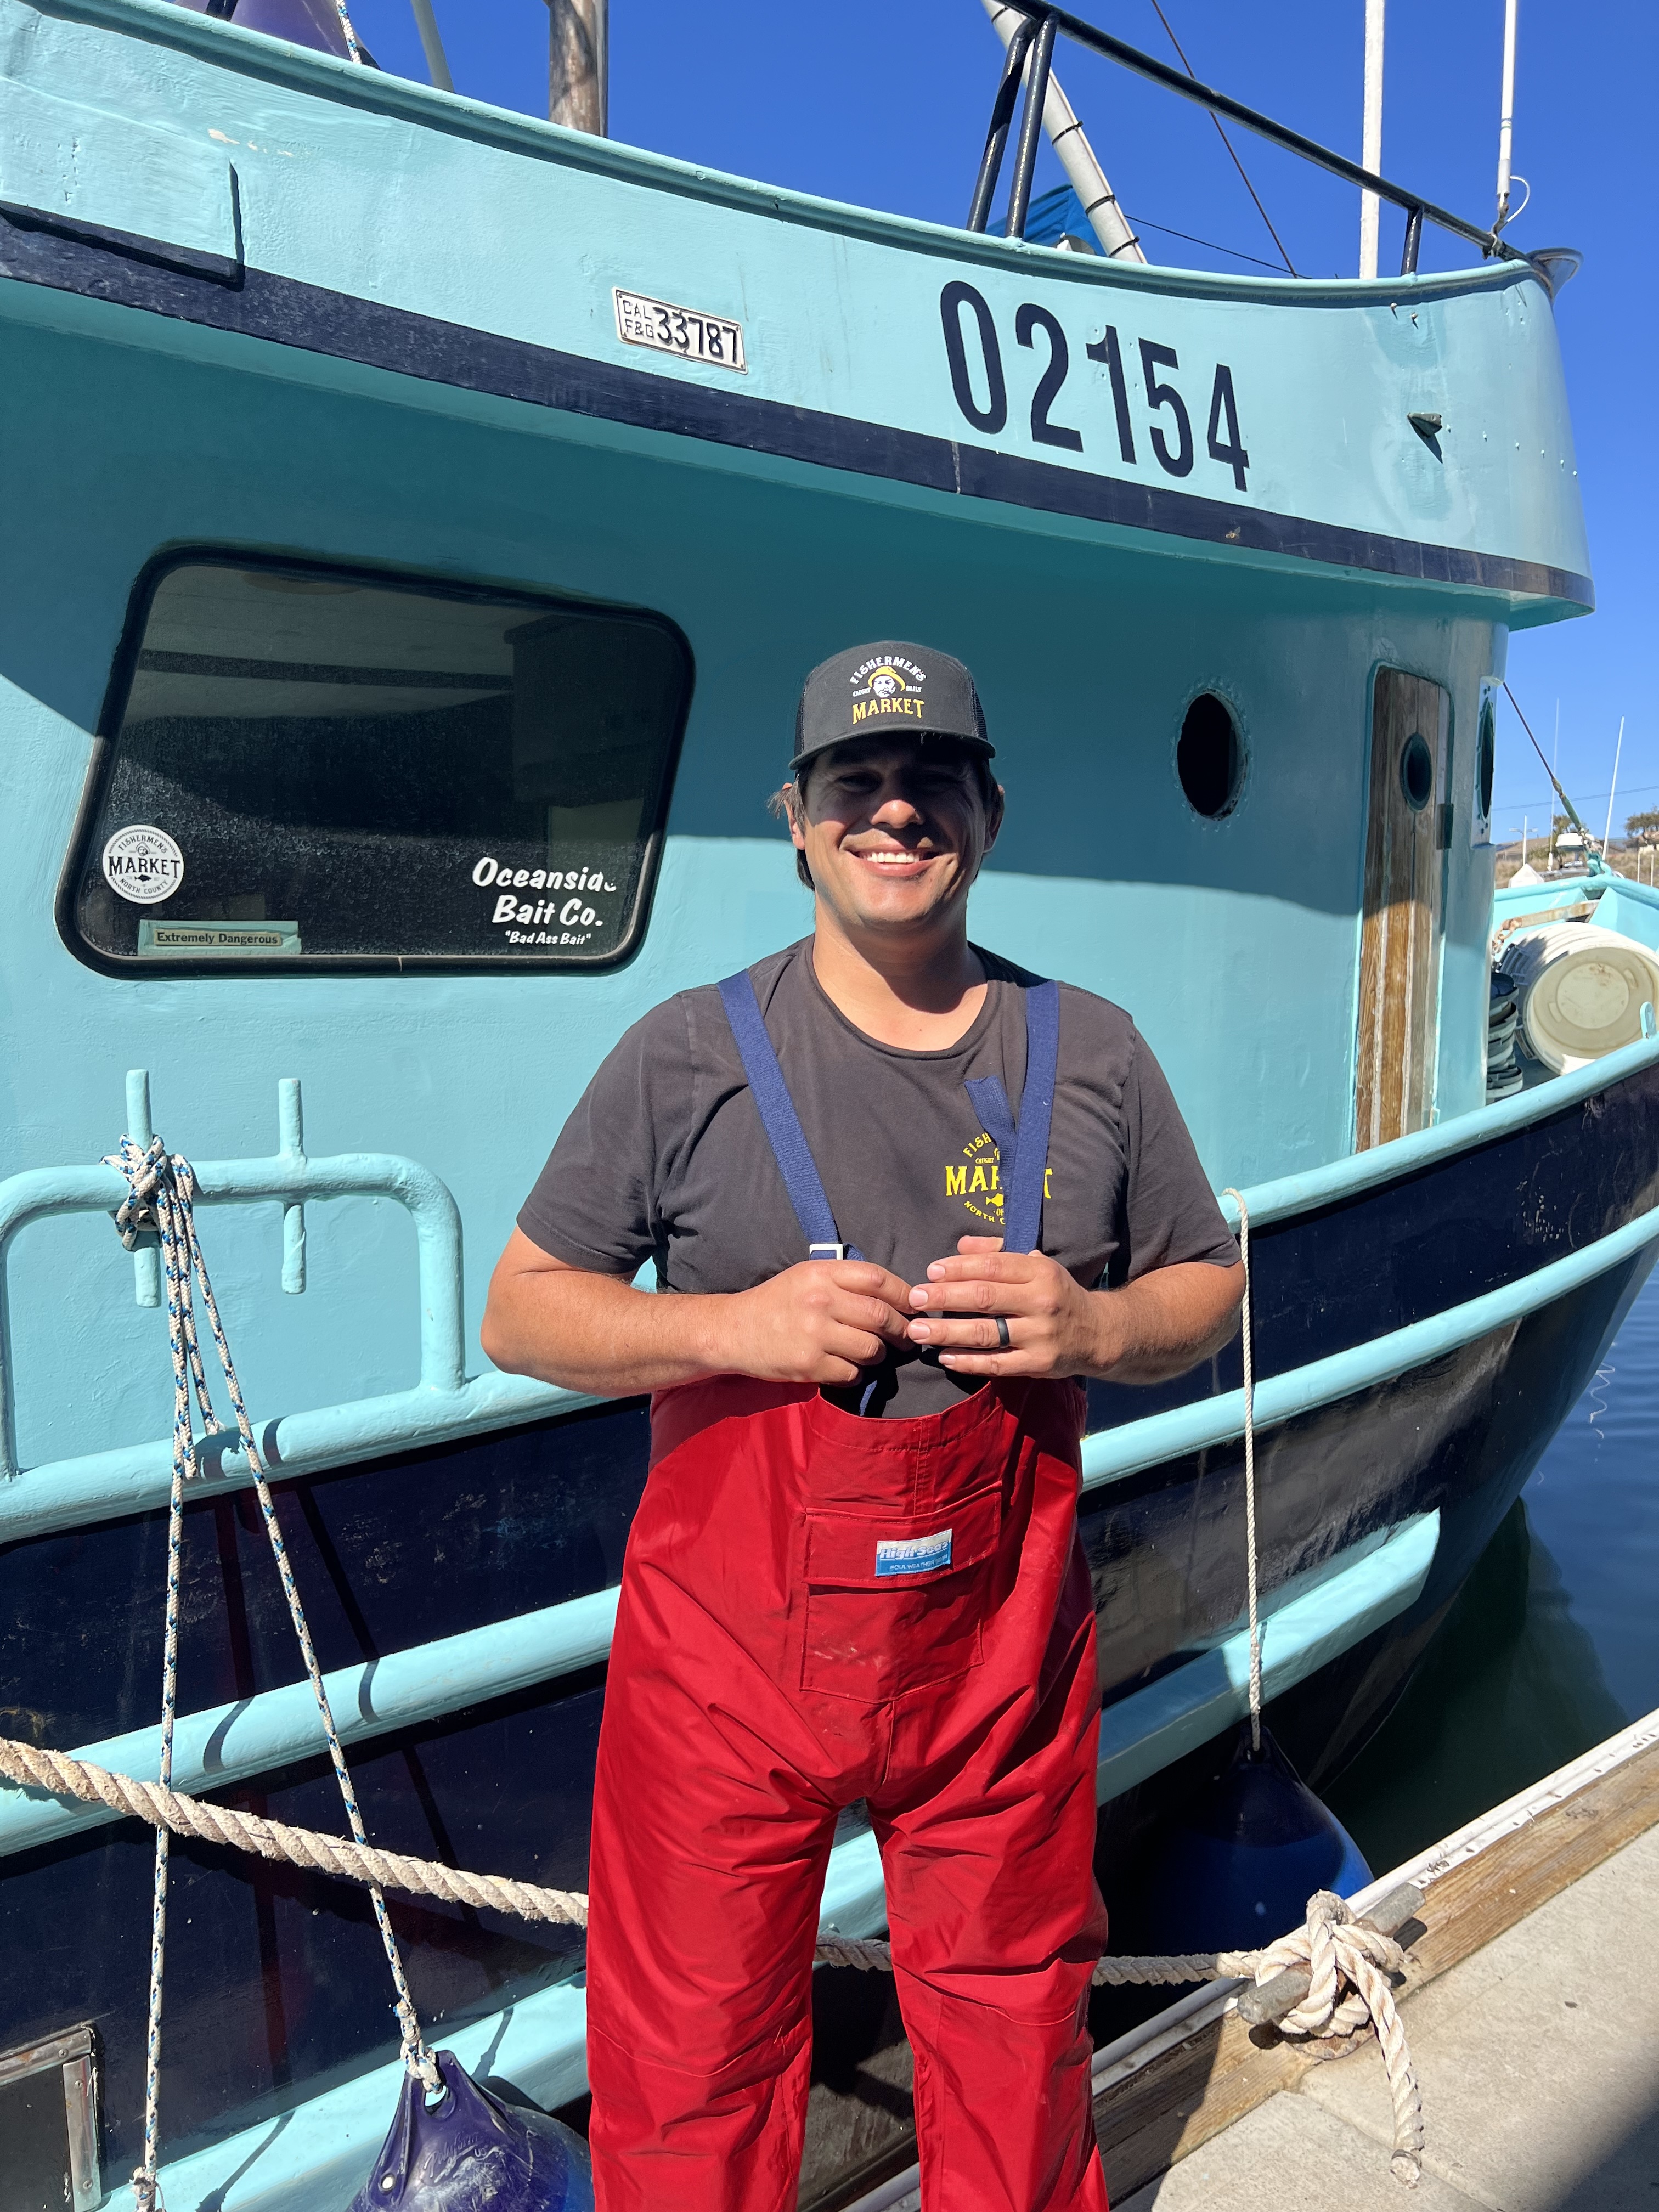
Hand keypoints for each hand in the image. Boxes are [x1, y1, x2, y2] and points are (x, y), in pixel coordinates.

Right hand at [722, 1259, 914, 1385]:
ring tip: (872, 1352)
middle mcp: (819, 1301)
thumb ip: (846, 1280)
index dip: (903, 1294)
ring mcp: (814, 1335)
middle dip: (901, 1330)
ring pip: (871, 1349)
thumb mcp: (808, 1276)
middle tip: (907, 1337)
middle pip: (881, 1317)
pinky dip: (855, 1373)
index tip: (915, 1305)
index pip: (877, 1280)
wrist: (734, 1330)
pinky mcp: (808, 1365)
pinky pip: (852, 1373)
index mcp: (821, 1273)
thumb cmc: (778, 1302)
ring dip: (879, 1354)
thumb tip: (898, 1296)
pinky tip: (846, 1366)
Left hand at [904, 1237, 1110, 1378]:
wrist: (1097, 1333)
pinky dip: (968, 1362)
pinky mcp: (1038, 1364)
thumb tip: (960, 1244)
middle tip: (914, 1298)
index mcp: (1041, 1271)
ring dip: (947, 1332)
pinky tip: (944, 1356)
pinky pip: (997, 1364)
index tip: (930, 1272)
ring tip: (918, 1330)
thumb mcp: (1037, 1264)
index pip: (993, 1266)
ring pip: (986, 1333)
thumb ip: (998, 1252)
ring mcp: (1040, 1335)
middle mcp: (1042, 1302)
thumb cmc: (1056, 1293)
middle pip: (985, 1298)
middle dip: (944, 1297)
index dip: (959, 1268)